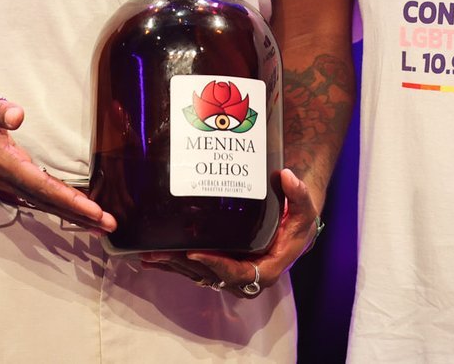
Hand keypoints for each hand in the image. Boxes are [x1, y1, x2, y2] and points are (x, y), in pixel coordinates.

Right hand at [0, 79, 115, 233]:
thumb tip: (18, 116)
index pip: (41, 186)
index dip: (70, 200)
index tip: (95, 210)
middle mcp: (2, 175)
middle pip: (46, 201)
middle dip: (78, 214)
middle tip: (108, 225)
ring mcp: (3, 177)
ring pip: (41, 201)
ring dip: (70, 213)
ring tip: (97, 223)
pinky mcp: (4, 173)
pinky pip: (35, 194)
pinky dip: (56, 203)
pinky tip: (71, 206)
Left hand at [141, 167, 320, 297]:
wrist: (291, 227)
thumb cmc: (297, 220)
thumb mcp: (305, 210)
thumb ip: (299, 194)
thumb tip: (286, 176)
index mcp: (265, 269)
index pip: (238, 273)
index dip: (216, 265)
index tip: (195, 253)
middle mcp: (244, 276)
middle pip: (210, 275)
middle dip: (183, 265)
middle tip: (157, 253)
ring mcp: (230, 271)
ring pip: (198, 274)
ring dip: (173, 266)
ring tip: (148, 255)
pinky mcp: (219, 264)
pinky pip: (195, 268)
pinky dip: (174, 264)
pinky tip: (151, 257)